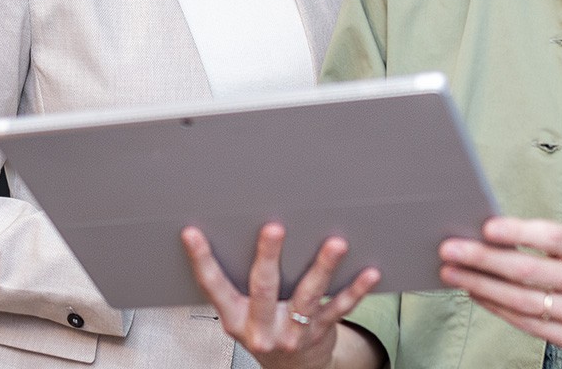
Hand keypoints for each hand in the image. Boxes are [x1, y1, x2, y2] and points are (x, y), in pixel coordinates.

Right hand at [183, 222, 380, 368]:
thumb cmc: (266, 332)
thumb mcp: (242, 316)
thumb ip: (239, 285)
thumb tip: (238, 232)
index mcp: (236, 319)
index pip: (213, 287)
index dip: (201, 260)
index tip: (192, 234)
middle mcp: (262, 328)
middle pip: (263, 288)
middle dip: (269, 256)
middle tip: (273, 228)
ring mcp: (292, 332)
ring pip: (308, 296)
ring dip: (323, 268)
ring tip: (335, 244)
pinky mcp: (320, 332)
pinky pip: (339, 308)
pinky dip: (356, 290)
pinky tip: (369, 274)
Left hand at [438, 217, 561, 352]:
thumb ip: (547, 236)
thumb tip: (491, 233)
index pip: (551, 237)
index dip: (516, 232)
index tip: (485, 228)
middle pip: (529, 272)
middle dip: (483, 260)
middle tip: (451, 251)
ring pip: (522, 301)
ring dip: (481, 286)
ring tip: (455, 274)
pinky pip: (528, 323)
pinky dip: (497, 308)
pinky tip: (478, 294)